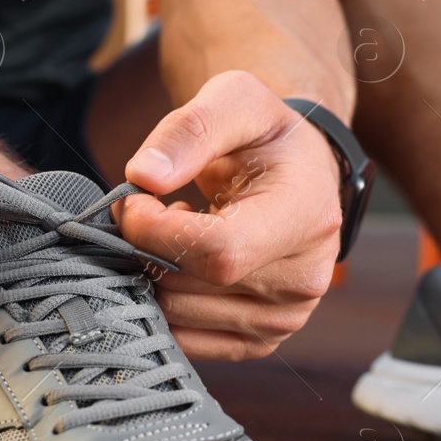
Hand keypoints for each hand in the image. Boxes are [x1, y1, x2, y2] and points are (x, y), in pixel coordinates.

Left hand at [120, 70, 343, 359]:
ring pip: (178, 317)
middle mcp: (303, 279)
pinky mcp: (261, 341)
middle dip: (145, 248)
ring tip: (180, 230)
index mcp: (306, 217)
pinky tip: (183, 264)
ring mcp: (285, 319)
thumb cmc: (266, 135)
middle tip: (152, 209)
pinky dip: (164, 303)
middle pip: (189, 287)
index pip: (218, 252)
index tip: (134, 200)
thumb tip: (143, 176)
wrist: (300, 173)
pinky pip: (185, 340)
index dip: (156, 232)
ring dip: (154, 273)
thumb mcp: (236, 99)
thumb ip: (189, 130)